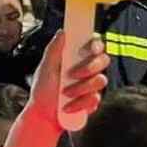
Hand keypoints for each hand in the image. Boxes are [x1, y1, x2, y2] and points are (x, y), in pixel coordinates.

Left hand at [2, 32, 108, 146]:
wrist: (43, 115)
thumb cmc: (43, 90)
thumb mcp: (45, 68)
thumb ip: (54, 50)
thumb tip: (63, 32)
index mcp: (76, 58)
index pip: (94, 45)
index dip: (96, 43)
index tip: (91, 47)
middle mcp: (87, 69)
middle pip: (103, 60)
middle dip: (89, 67)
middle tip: (72, 74)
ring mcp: (92, 85)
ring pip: (101, 80)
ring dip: (81, 88)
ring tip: (65, 93)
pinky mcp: (93, 101)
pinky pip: (96, 98)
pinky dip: (80, 103)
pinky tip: (69, 106)